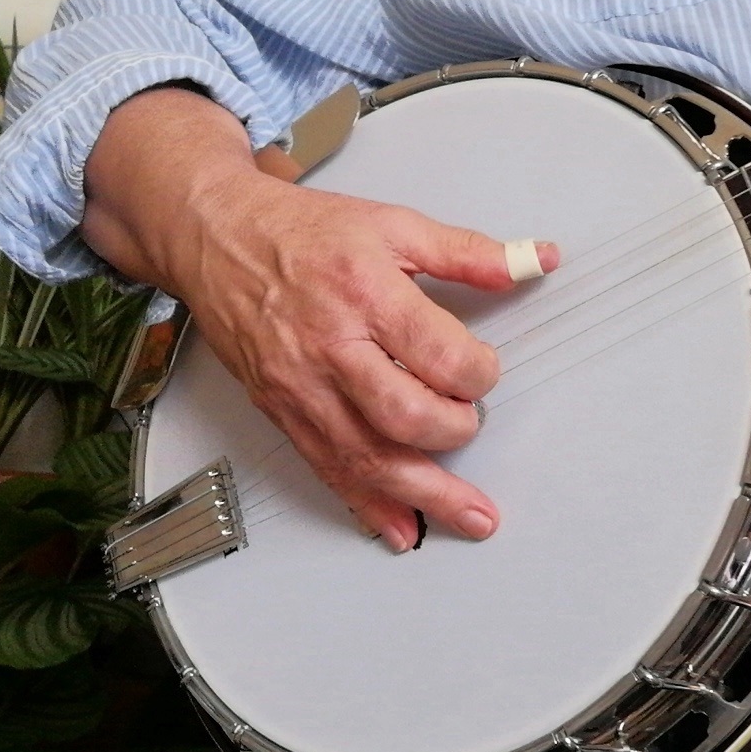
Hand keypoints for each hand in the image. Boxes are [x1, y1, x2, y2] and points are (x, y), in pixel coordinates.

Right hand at [82, 86, 556, 551]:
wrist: (216, 238)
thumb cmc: (301, 232)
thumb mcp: (394, 224)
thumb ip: (468, 252)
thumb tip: (533, 262)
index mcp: (365, 293)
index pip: (437, 354)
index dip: (477, 372)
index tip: (484, 369)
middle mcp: (330, 347)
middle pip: (401, 416)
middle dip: (452, 432)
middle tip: (470, 423)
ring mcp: (302, 386)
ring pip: (365, 457)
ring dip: (424, 496)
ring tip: (471, 517)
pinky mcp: (283, 412)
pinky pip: (328, 469)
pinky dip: (367, 506)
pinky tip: (400, 527)